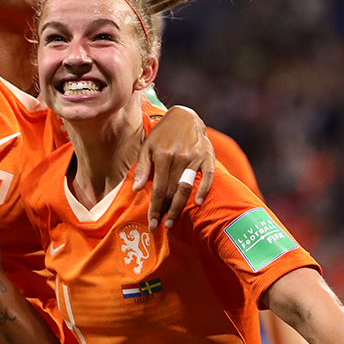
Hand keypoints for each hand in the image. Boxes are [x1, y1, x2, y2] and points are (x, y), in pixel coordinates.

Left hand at [134, 107, 214, 230]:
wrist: (185, 116)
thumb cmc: (162, 135)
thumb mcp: (147, 147)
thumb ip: (141, 168)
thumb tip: (135, 189)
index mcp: (162, 155)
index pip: (157, 188)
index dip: (154, 208)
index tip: (151, 223)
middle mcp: (179, 157)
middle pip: (171, 191)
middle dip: (165, 211)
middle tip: (161, 227)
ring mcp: (194, 157)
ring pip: (186, 187)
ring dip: (180, 207)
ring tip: (173, 222)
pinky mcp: (208, 156)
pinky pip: (207, 176)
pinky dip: (203, 190)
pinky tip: (197, 204)